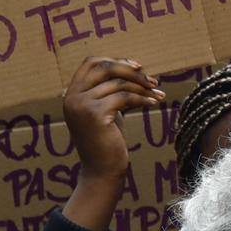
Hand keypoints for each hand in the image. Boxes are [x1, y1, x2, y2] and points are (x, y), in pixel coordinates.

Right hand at [61, 57, 162, 230]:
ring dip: (143, 87)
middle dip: (131, 71)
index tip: (138, 66)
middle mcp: (72, 96)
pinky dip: (142, 98)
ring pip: (118, 83)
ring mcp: (81, 105)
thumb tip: (134, 69)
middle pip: (104, 67)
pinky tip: (154, 103)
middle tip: (153, 81)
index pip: (91, 62)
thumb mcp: (106, 110)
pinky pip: (124, 97)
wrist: (102, 170)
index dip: (115, 60)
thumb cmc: (107, 141)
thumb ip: (110, 91)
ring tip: (158, 95)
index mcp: (72, 93)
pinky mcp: (95, 114)